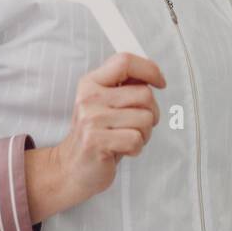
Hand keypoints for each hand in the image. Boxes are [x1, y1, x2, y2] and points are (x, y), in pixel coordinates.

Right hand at [26, 53, 165, 222]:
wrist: (71, 169)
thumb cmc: (96, 136)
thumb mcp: (106, 105)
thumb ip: (125, 88)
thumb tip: (151, 76)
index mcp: (92, 83)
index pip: (125, 61)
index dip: (149, 69)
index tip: (160, 82)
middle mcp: (90, 98)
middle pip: (144, 94)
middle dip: (151, 113)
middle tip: (137, 125)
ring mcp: (91, 119)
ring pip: (145, 118)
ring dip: (144, 134)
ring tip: (126, 139)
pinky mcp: (96, 141)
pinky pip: (136, 139)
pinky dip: (136, 148)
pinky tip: (121, 150)